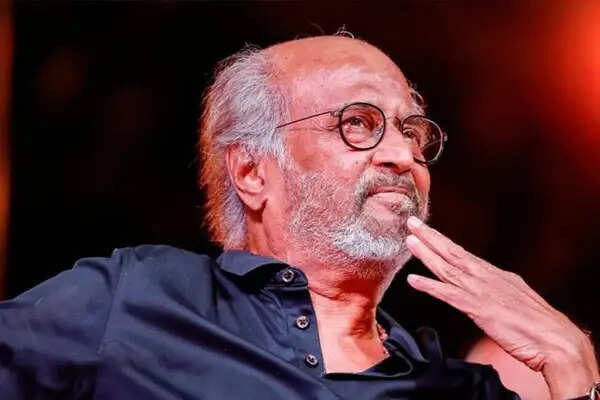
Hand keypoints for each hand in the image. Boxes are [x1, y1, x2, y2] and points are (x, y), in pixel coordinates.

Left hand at [404, 216, 598, 399]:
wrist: (554, 339)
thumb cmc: (538, 323)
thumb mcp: (515, 297)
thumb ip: (498, 290)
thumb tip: (487, 287)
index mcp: (494, 274)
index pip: (462, 253)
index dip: (443, 242)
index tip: (427, 231)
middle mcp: (485, 277)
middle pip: (452, 253)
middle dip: (430, 237)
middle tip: (412, 223)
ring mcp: (480, 291)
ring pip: (447, 268)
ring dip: (426, 254)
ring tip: (410, 241)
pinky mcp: (477, 308)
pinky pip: (447, 295)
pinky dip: (429, 286)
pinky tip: (413, 280)